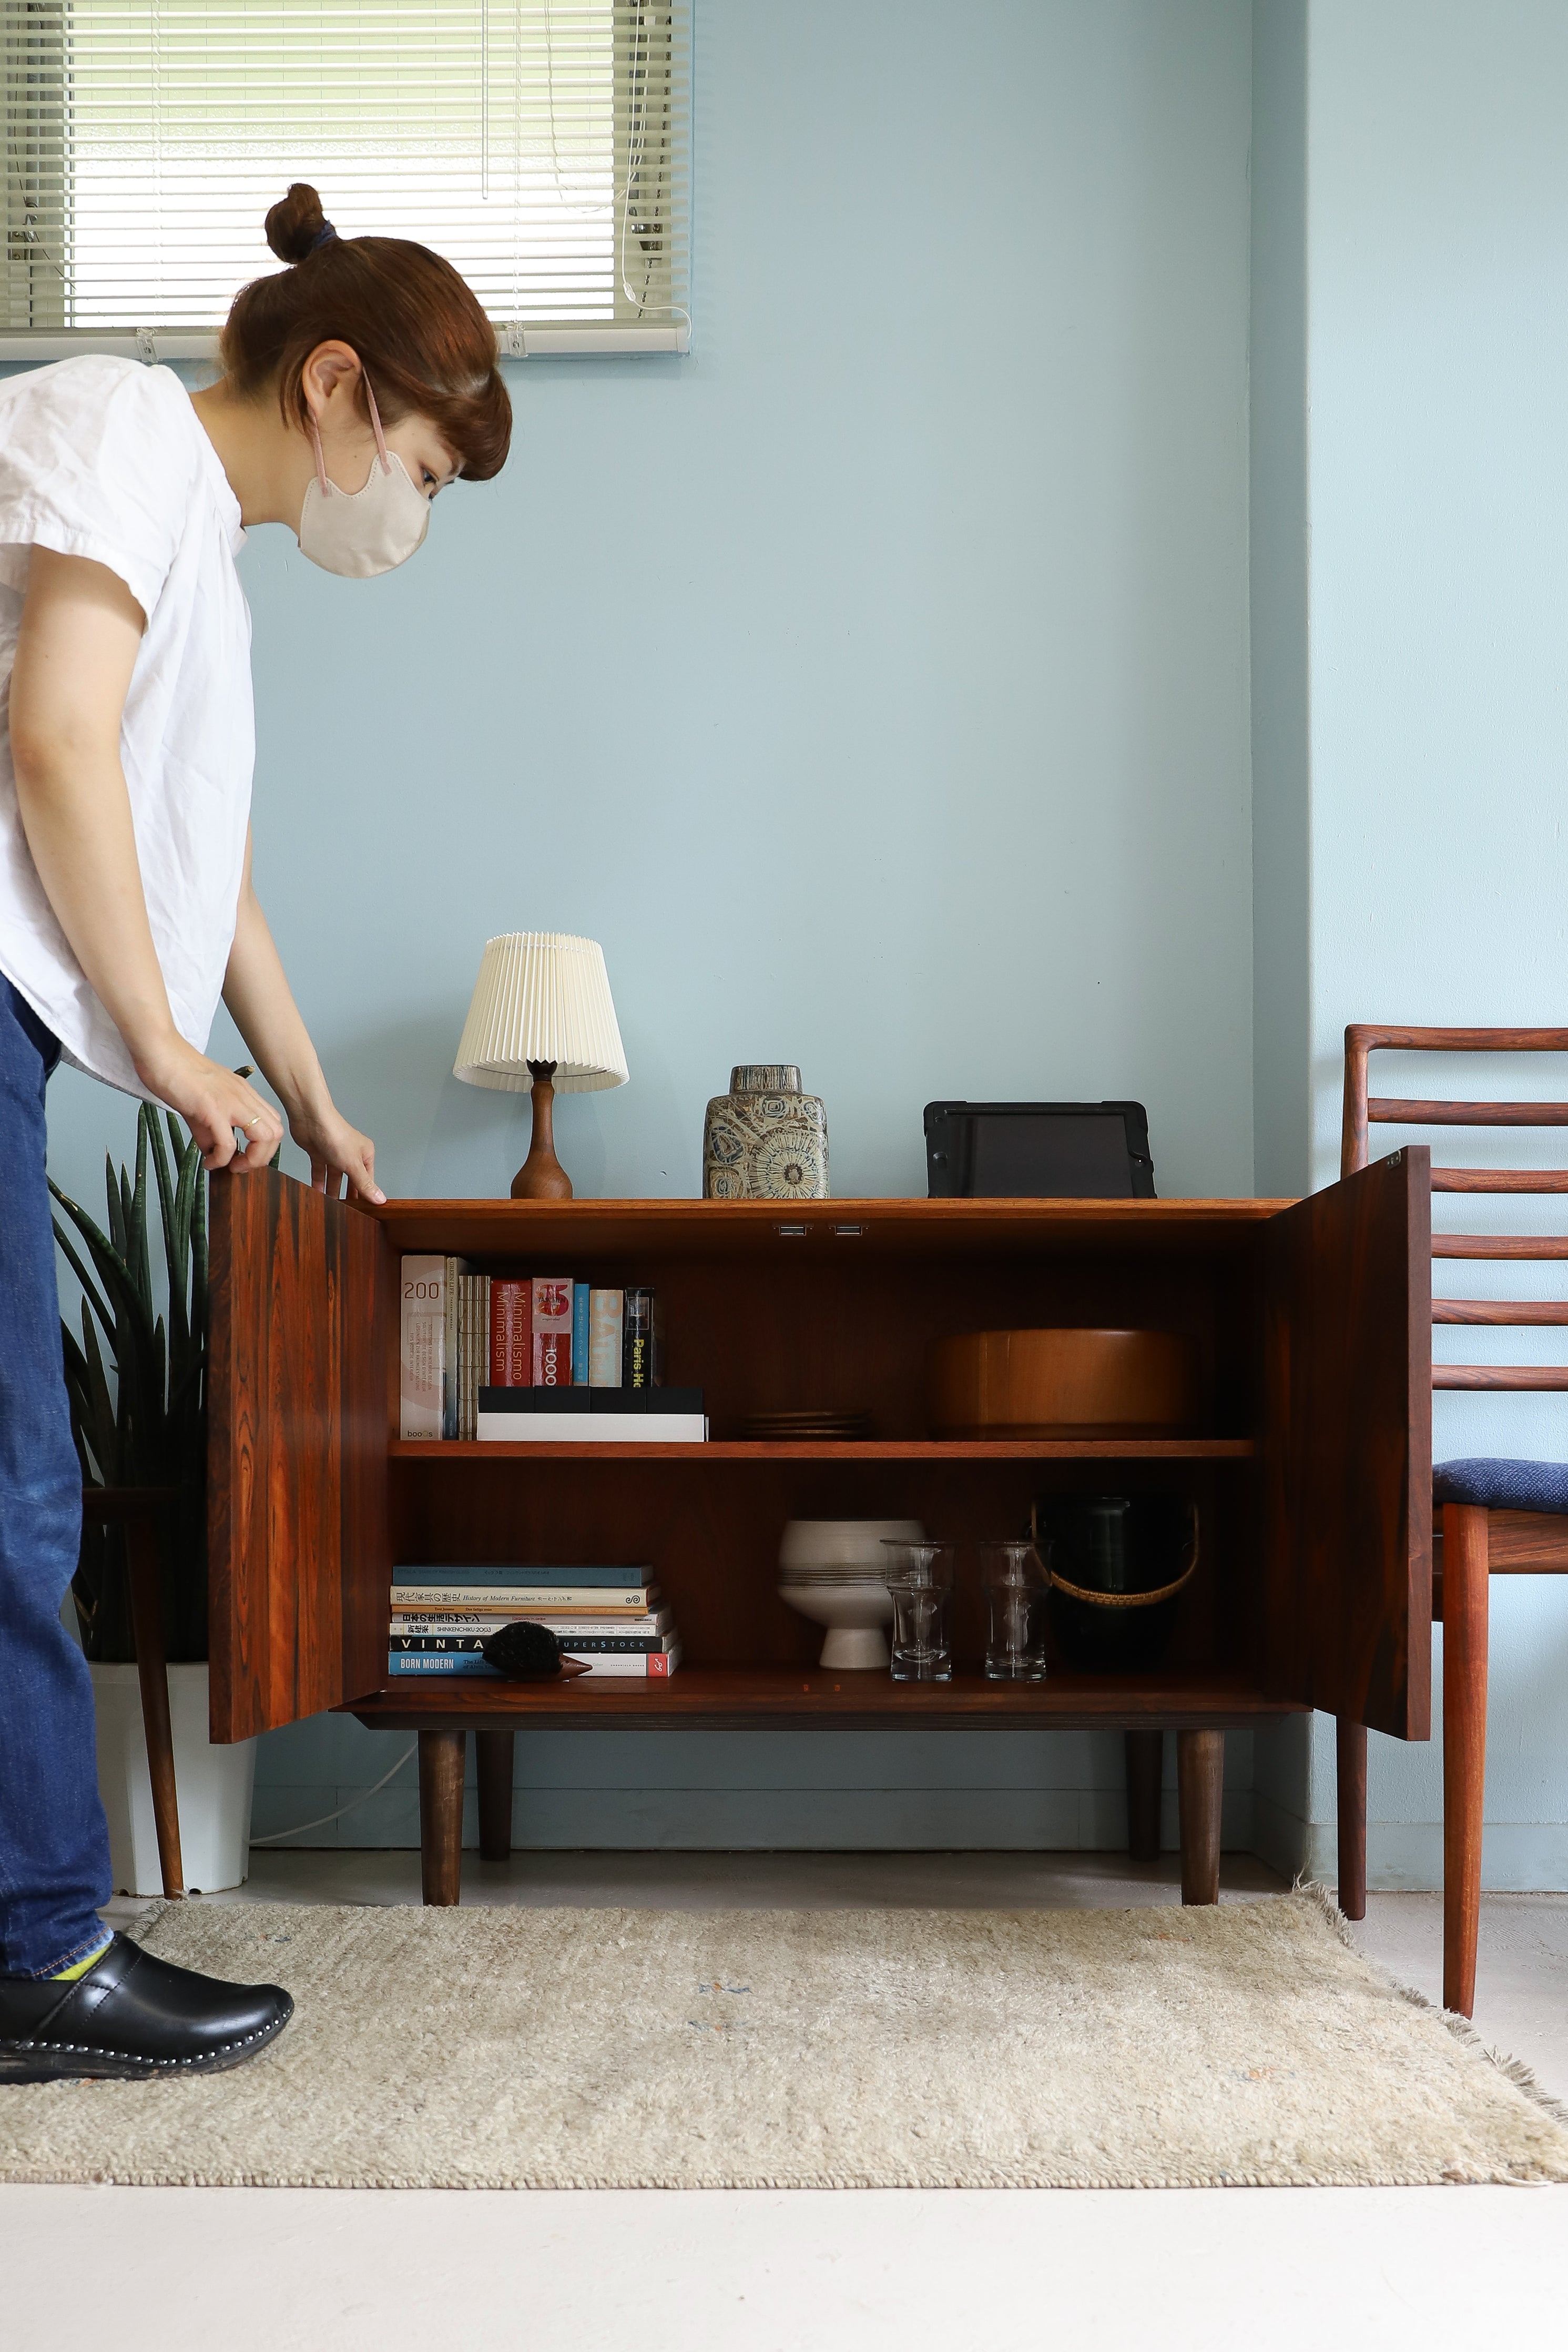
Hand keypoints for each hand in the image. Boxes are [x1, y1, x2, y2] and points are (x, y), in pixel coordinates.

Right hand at [133, 1037, 284, 1172]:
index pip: (272, 1123)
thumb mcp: (200, 1105)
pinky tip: (208, 1162)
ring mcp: (230, 1101)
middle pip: (275, 1132)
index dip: (263, 1147)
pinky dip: (221, 1159)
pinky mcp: (212, 1107)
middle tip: (239, 1166)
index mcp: (243, 1093)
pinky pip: (228, 1143)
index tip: (243, 1158)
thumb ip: (209, 1130)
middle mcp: (243, 1096)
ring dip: (250, 1160)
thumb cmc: (176, 1073)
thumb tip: (211, 1152)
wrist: (159, 1052)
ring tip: (228, 1166)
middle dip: (261, 1158)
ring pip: (264, 1136)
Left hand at [289, 1103, 385, 1202]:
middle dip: (348, 1194)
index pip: (367, 1179)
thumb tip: (380, 1198)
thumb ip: (365, 1183)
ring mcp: (334, 1154)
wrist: (311, 1119)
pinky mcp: (319, 1154)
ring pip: (334, 1177)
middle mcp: (350, 1154)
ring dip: (332, 1191)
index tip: (364, 1210)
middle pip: (350, 1179)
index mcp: (365, 1154)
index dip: (365, 1194)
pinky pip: (319, 1172)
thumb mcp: (353, 1164)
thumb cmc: (335, 1134)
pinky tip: (317, 1194)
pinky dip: (318, 1183)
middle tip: (347, 1212)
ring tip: (331, 1207)